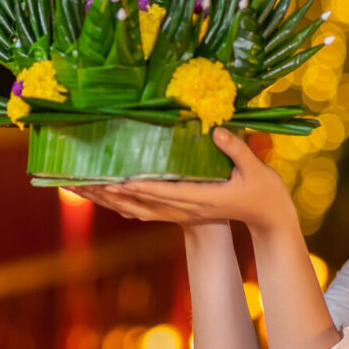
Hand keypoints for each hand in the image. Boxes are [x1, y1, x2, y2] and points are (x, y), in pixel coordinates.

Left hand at [67, 128, 295, 231]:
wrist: (268, 218)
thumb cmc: (264, 192)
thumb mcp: (255, 169)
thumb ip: (236, 149)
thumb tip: (216, 130)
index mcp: (203, 199)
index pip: (165, 193)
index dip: (140, 187)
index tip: (116, 180)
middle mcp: (186, 209)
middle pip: (141, 203)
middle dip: (111, 193)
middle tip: (80, 182)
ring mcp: (182, 212)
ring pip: (138, 209)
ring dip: (109, 199)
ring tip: (81, 187)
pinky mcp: (180, 211)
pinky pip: (145, 210)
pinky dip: (122, 203)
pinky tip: (106, 196)